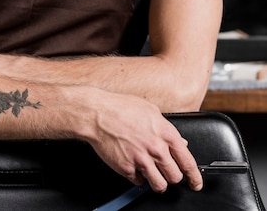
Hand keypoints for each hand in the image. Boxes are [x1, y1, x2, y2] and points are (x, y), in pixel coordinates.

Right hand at [86, 91, 202, 193]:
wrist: (97, 113)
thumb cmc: (121, 107)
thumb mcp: (151, 111)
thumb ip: (167, 128)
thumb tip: (180, 142)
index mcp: (165, 133)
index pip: (188, 162)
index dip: (195, 176)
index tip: (196, 183)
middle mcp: (156, 148)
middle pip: (175, 177)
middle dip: (172, 176)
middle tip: (167, 172)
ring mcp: (141, 160)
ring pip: (159, 185)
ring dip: (158, 182)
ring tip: (153, 175)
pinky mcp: (127, 168)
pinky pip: (139, 182)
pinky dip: (138, 177)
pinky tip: (134, 165)